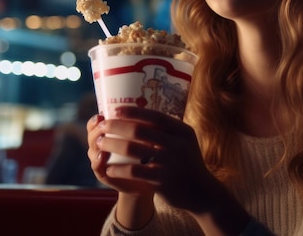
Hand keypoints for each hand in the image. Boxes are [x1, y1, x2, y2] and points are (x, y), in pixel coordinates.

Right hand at [86, 113, 154, 197]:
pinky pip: (98, 169)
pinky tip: (102, 156)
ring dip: (95, 143)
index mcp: (109, 135)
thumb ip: (141, 122)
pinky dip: (98, 162)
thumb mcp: (144, 135)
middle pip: (92, 135)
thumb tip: (145, 100)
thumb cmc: (146, 154)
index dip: (95, 119)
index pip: (95, 124)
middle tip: (101, 124)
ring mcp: (102, 161)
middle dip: (95, 129)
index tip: (102, 114)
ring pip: (92, 150)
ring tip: (100, 139)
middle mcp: (102, 147)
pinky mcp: (106, 176)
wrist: (149, 180)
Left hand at [92, 106, 218, 212]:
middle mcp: (177, 145)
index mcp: (182, 131)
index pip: (154, 116)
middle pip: (139, 130)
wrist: (202, 192)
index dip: (133, 111)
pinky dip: (118, 169)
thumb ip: (167, 129)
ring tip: (100, 144)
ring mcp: (170, 163)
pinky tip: (109, 168)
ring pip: (133, 149)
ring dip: (113, 144)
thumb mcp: (185, 141)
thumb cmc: (187, 162)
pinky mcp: (162, 181)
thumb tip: (139, 112)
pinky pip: (134, 172)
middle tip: (102, 126)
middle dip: (116, 126)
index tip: (115, 110)